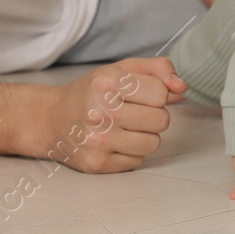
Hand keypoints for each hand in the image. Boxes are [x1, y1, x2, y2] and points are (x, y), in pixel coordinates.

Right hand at [38, 57, 185, 173]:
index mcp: (108, 82)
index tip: (140, 95)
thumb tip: (183, 88)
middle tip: (132, 113)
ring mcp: (97, 141)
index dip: (156, 95)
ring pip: (153, 143)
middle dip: (153, 116)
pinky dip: (131, 152)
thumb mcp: (122, 69)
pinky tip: (114, 142)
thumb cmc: (92, 92)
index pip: (161, 94)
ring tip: (124, 127)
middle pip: (161, 120)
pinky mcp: (96, 164)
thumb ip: (158, 69)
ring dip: (145, 136)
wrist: (51, 119)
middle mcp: (100, 112)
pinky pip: (138, 161)